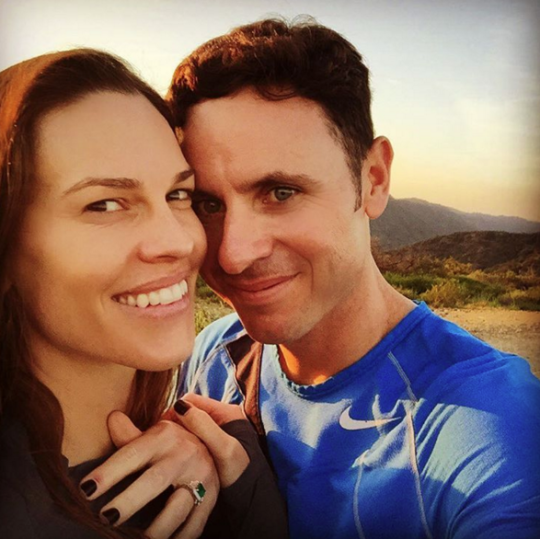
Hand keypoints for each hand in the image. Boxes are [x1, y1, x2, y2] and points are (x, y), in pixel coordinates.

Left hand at [80, 412, 218, 538]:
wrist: (212, 444)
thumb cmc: (169, 445)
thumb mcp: (152, 435)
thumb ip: (129, 434)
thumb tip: (112, 418)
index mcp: (164, 436)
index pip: (133, 453)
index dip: (109, 472)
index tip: (86, 490)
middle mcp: (183, 454)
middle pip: (155, 480)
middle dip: (130, 501)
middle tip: (106, 518)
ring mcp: (199, 476)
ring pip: (178, 506)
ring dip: (157, 527)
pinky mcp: (210, 498)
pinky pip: (195, 523)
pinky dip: (180, 538)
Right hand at [170, 394, 249, 487]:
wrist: (252, 498)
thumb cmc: (242, 474)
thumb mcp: (224, 449)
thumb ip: (204, 426)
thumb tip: (180, 406)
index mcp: (226, 412)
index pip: (191, 400)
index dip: (174, 412)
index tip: (163, 431)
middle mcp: (220, 419)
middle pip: (188, 413)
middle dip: (174, 425)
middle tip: (164, 443)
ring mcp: (215, 433)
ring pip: (187, 428)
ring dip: (177, 437)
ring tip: (170, 452)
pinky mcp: (210, 448)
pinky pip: (190, 441)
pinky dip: (182, 447)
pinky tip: (177, 459)